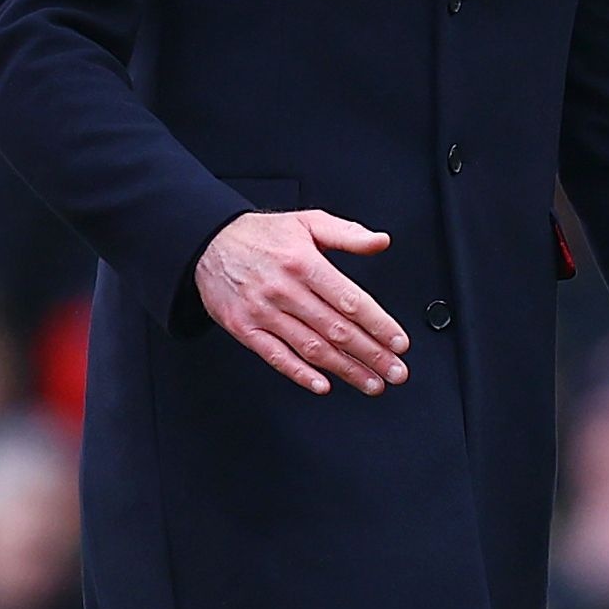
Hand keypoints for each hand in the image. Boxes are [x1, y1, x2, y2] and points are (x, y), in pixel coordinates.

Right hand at [194, 210, 408, 394]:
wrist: (208, 241)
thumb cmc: (260, 235)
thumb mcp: (307, 222)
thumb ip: (347, 233)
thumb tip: (381, 241)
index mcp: (303, 262)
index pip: (350, 300)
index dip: (379, 325)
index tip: (399, 343)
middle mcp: (284, 289)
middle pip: (336, 330)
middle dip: (372, 355)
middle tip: (396, 372)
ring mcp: (263, 312)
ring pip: (312, 348)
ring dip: (346, 370)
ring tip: (371, 383)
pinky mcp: (244, 328)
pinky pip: (276, 356)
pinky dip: (301, 374)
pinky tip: (323, 385)